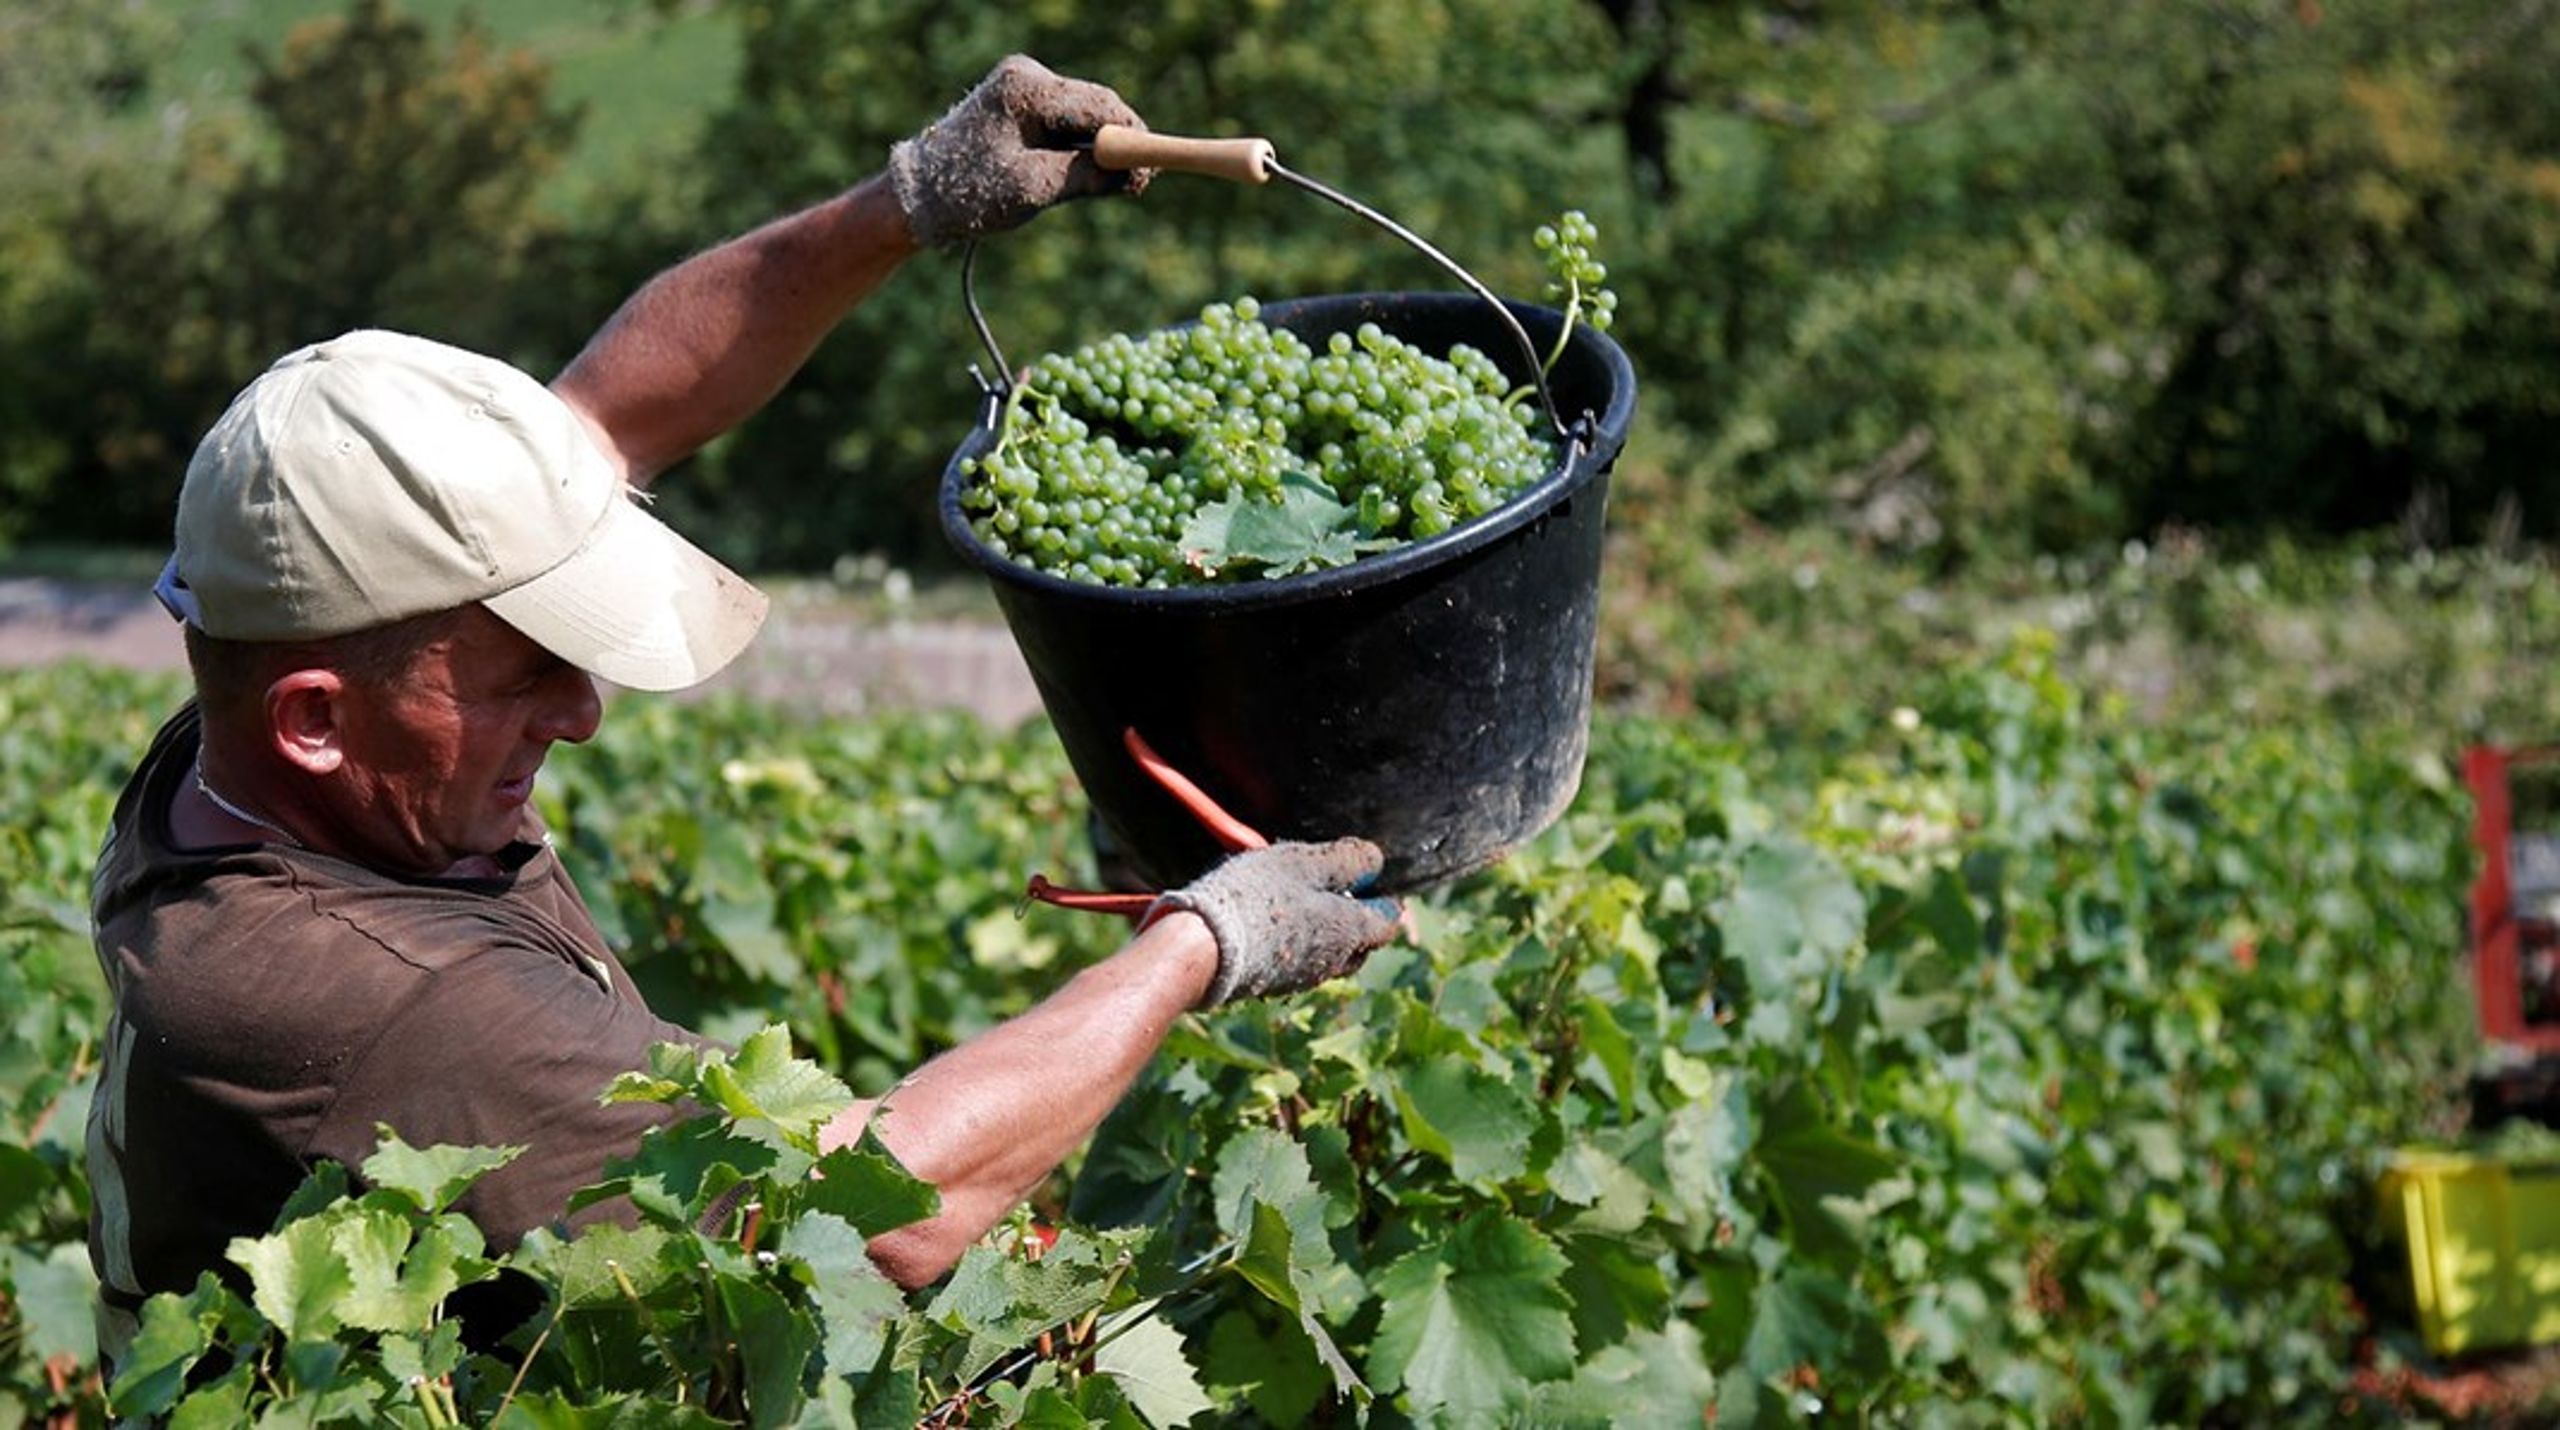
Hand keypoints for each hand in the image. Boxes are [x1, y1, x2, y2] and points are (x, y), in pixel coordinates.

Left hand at [888, 55, 1151, 248]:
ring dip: (1101, 150)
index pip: (1101, 105)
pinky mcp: (1020, 107)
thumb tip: (1135, 172)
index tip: (1150, 172)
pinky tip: (1086, 175)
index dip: (1133, 137)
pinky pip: (1065, 124)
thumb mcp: (1034, 188)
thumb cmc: (969, 192)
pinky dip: (1079, 149)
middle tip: (1137, 185)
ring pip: (1083, 117)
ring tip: (1113, 186)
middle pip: (1096, 107)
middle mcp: (1026, 77)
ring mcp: (1022, 89)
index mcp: (1027, 88)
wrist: (919, 196)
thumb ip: (1087, 175)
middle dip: (1120, 145)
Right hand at [1147, 838, 1402, 1007]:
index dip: (1385, 898)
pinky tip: (1272, 926)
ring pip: (1329, 956)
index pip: (1387, 921)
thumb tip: (1375, 860)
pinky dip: (1296, 945)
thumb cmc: (1255, 898)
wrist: (1201, 949)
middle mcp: (1333, 962)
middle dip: (1358, 919)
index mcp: (1349, 931)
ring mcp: (1302, 978)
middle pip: (1361, 944)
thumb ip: (1345, 860)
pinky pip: (1298, 964)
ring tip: (1303, 905)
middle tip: (1340, 890)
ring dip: (1326, 933)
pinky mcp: (1272, 985)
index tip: (1371, 879)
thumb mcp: (1303, 863)